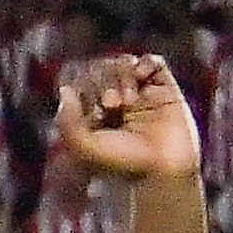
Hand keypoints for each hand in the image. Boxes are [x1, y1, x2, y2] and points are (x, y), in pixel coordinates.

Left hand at [55, 54, 202, 181]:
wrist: (162, 170)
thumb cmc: (122, 163)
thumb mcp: (83, 145)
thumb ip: (68, 119)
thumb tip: (65, 88)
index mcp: (94, 110)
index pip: (82, 80)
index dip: (84, 86)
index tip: (95, 112)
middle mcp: (117, 99)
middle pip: (101, 69)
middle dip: (103, 81)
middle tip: (112, 104)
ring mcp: (142, 93)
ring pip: (124, 63)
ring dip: (121, 74)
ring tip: (129, 99)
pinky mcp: (166, 91)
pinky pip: (153, 62)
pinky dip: (145, 63)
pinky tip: (142, 75)